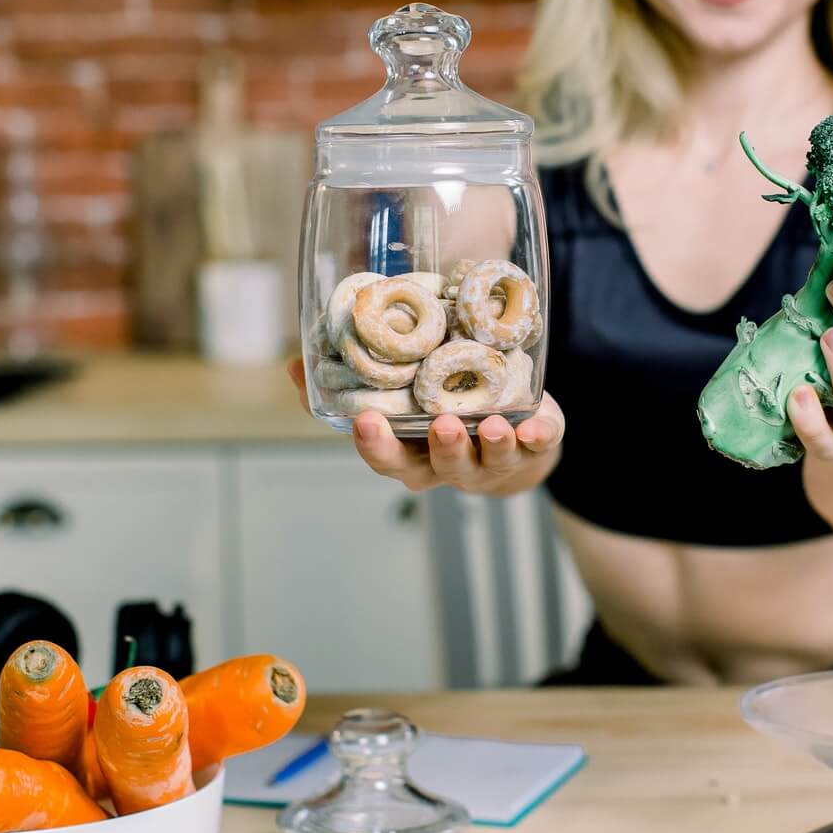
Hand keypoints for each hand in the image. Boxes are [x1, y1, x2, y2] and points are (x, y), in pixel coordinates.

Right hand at [286, 356, 565, 495]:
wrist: (510, 434)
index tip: (366, 422)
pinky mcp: (530, 445)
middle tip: (440, 425)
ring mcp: (491, 460)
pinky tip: (535, 428)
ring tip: (494, 425)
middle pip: (439, 467)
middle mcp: (448, 464)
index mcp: (411, 454)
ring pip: (488, 460)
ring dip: (490, 445)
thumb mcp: (394, 397)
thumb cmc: (439, 409)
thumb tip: (295, 365)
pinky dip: (537, 439)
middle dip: (441, 449)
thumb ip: (348, 383)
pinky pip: (536, 447)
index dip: (376, 445)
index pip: (387, 459)